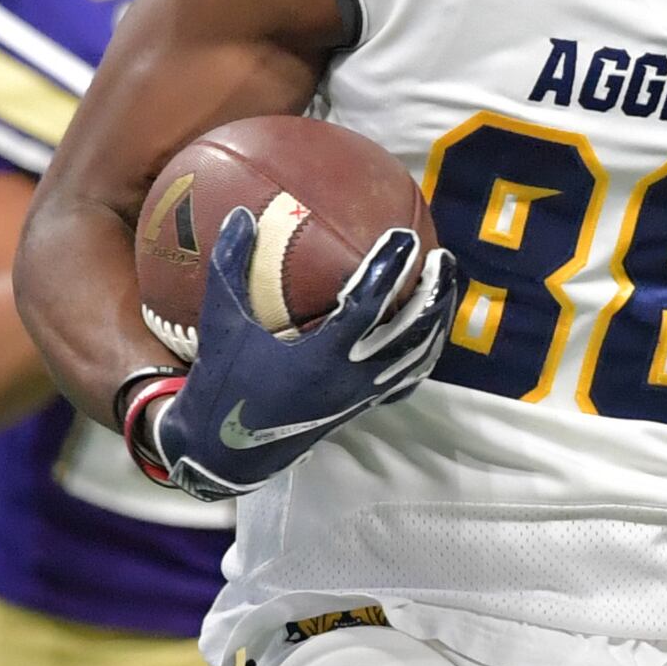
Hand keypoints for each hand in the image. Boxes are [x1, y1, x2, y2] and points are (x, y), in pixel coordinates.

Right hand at [132, 209, 451, 496]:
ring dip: (437, 321)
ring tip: (446, 285)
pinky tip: (429, 330)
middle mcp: (353, 380)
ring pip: (419, 357)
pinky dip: (425, 352)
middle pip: (413, 334)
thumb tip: (238, 214)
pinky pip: (407, 379)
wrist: (227, 451)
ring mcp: (363, 397)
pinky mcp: (364, 407)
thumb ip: (229, 267)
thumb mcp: (221, 324)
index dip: (391, 270)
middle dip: (434, 295)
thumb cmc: (223, 384)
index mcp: (322, 359)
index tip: (406, 237)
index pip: (371, 307)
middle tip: (445, 258)